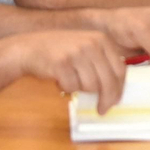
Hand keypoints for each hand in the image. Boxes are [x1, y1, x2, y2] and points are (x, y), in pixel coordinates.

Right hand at [10, 30, 128, 112]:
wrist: (29, 48)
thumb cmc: (60, 53)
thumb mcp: (86, 49)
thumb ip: (102, 64)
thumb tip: (116, 92)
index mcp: (102, 40)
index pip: (120, 70)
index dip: (119, 89)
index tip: (116, 101)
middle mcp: (91, 44)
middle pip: (108, 81)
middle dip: (106, 99)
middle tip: (101, 110)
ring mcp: (76, 52)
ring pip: (91, 86)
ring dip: (81, 90)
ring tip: (71, 80)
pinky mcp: (61, 63)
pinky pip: (72, 87)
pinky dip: (67, 88)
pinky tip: (60, 78)